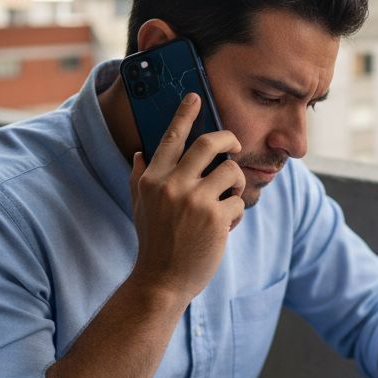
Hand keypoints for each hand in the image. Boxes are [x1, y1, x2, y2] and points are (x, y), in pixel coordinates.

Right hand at [128, 93, 245, 302]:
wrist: (160, 281)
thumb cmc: (153, 243)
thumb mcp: (140, 207)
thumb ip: (140, 178)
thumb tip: (140, 153)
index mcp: (152, 178)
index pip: (171, 138)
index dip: (184, 114)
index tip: (196, 96)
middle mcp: (172, 184)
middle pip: (209, 143)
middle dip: (228, 139)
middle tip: (235, 144)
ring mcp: (194, 200)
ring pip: (230, 171)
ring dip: (235, 183)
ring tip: (229, 198)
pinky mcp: (215, 218)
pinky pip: (238, 202)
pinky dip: (236, 214)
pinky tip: (225, 228)